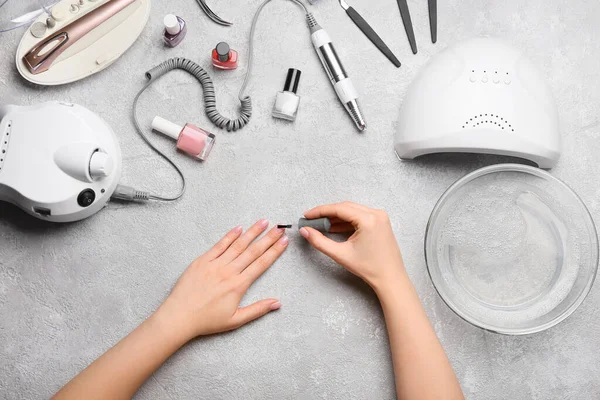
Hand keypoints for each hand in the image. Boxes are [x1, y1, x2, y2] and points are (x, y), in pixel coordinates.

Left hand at [156, 220, 287, 340]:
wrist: (179, 316)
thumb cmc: (207, 320)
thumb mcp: (235, 320)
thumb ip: (258, 310)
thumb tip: (277, 303)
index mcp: (238, 285)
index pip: (261, 264)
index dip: (274, 252)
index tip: (284, 241)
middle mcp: (229, 271)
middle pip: (253, 251)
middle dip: (268, 238)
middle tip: (279, 228)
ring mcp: (215, 264)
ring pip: (238, 245)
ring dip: (252, 232)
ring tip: (263, 222)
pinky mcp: (202, 261)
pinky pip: (219, 245)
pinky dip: (229, 236)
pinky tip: (239, 228)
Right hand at [300, 202, 404, 291]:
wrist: (390, 277)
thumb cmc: (369, 267)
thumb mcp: (341, 254)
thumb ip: (320, 241)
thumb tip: (305, 231)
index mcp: (368, 219)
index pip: (339, 209)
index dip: (320, 211)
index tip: (307, 215)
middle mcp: (376, 213)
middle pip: (345, 207)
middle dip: (327, 213)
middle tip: (312, 220)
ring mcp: (380, 217)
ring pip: (352, 210)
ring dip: (336, 216)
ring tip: (321, 225)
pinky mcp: (381, 222)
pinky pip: (360, 215)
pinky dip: (347, 220)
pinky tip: (335, 227)